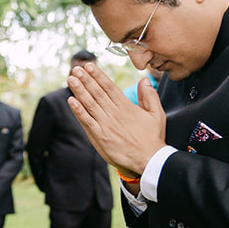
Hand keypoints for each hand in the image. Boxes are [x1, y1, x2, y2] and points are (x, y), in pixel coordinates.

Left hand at [67, 62, 166, 176]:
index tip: (89, 66)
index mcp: (127, 107)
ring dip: (79, 91)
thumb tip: (143, 79)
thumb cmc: (153, 138)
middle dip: (86, 79)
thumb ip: (150, 96)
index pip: (109, 87)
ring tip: (71, 79)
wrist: (148, 160)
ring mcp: (106, 125)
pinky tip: (71, 101)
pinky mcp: (100, 137)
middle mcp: (114, 114)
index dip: (98, 76)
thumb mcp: (157, 114)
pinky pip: (87, 121)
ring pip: (90, 104)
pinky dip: (78, 111)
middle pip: (97, 93)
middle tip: (76, 68)